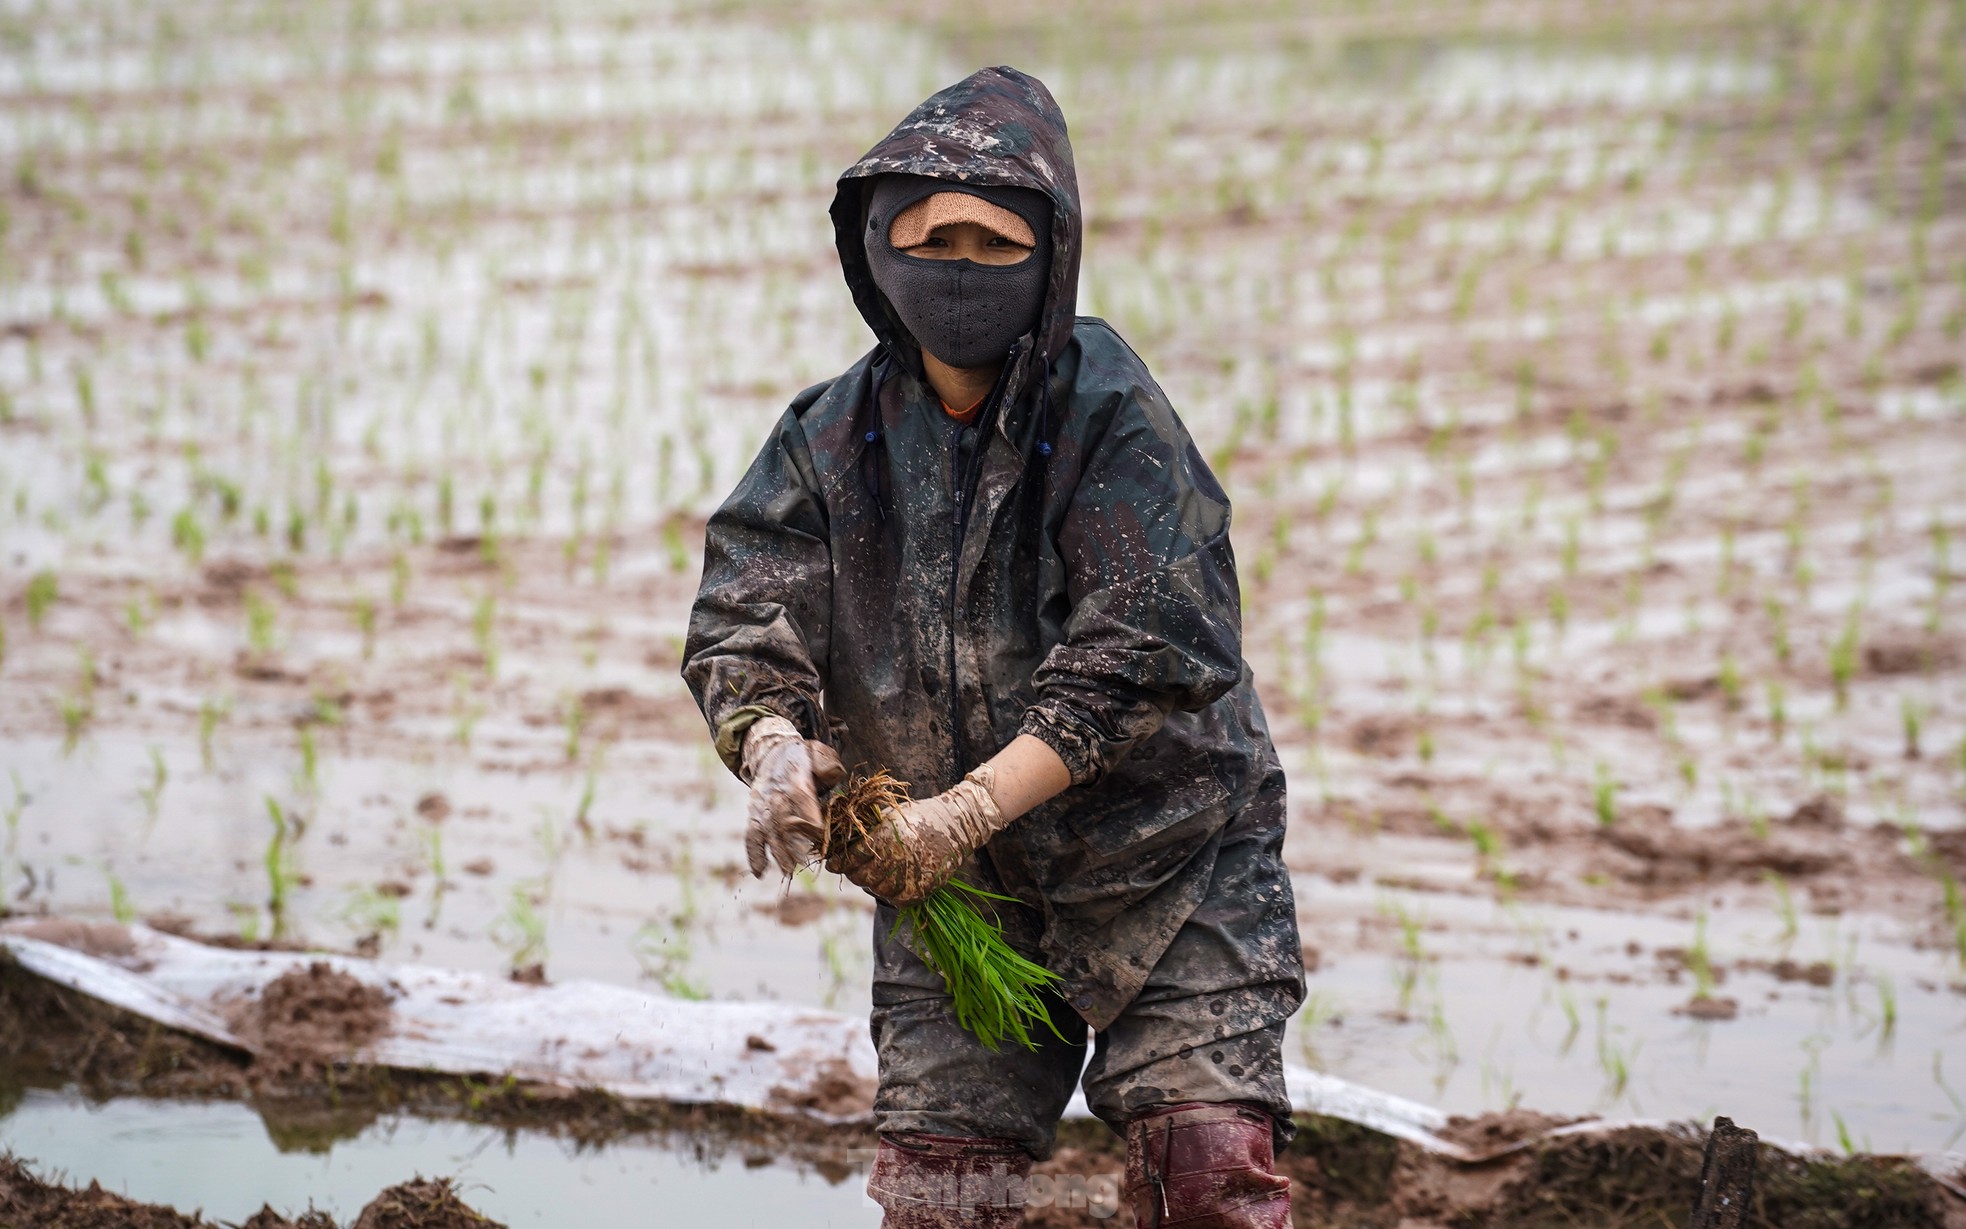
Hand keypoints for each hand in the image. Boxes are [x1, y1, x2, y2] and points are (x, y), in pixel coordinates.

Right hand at [741, 716, 845, 877]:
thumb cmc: (802, 758)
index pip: (800, 795)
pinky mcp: (754, 816)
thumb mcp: (818, 752)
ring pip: (767, 831)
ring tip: (788, 870)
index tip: (820, 832)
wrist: (770, 753)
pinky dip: (754, 854)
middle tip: (804, 860)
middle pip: (782, 818)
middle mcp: (775, 792)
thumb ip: (827, 764)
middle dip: (792, 840)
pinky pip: (751, 835)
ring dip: (777, 851)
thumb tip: (832, 775)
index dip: (808, 813)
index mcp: (793, 775)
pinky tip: (760, 873)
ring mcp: (762, 806)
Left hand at [826, 765, 1002, 904]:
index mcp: (887, 837)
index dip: (838, 862)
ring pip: (876, 890)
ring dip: (871, 883)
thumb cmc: (920, 815)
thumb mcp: (891, 815)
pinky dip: (889, 892)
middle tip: (853, 868)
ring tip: (875, 872)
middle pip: (861, 877)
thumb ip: (867, 830)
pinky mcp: (922, 888)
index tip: (832, 864)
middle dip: (854, 872)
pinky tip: (889, 881)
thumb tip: (840, 841)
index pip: (852, 857)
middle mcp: (897, 858)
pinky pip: (895, 898)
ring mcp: (911, 876)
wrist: (956, 824)